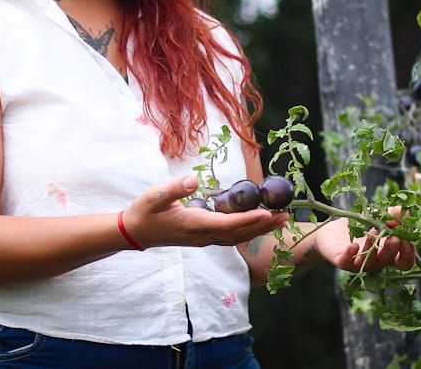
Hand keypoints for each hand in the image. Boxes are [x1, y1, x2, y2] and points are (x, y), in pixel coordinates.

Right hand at [121, 175, 287, 248]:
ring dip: (258, 230)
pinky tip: (257, 224)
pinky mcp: (203, 237)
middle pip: (238, 234)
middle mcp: (203, 236)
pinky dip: (246, 230)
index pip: (228, 224)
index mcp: (194, 225)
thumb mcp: (154, 196)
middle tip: (285, 216)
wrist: (134, 232)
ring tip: (278, 221)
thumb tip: (193, 180)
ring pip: (236, 237)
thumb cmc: (144, 212)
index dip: (249, 219)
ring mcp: (204, 239)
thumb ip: (174, 189)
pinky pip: (230, 236)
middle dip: (262, 226)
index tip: (267, 213)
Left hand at [315, 208, 415, 272]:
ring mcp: (358, 263)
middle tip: (394, 238)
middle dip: (393, 251)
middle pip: (388, 262)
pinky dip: (350, 254)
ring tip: (373, 233)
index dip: (408, 254)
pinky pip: (347, 262)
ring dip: (373, 248)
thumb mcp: (377, 216)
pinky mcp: (342, 261)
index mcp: (387, 253)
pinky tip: (353, 246)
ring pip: (369, 262)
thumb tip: (407, 211)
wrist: (332, 228)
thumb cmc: (358, 224)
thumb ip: (392, 214)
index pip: (403, 261)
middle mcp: (375, 262)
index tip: (408, 241)